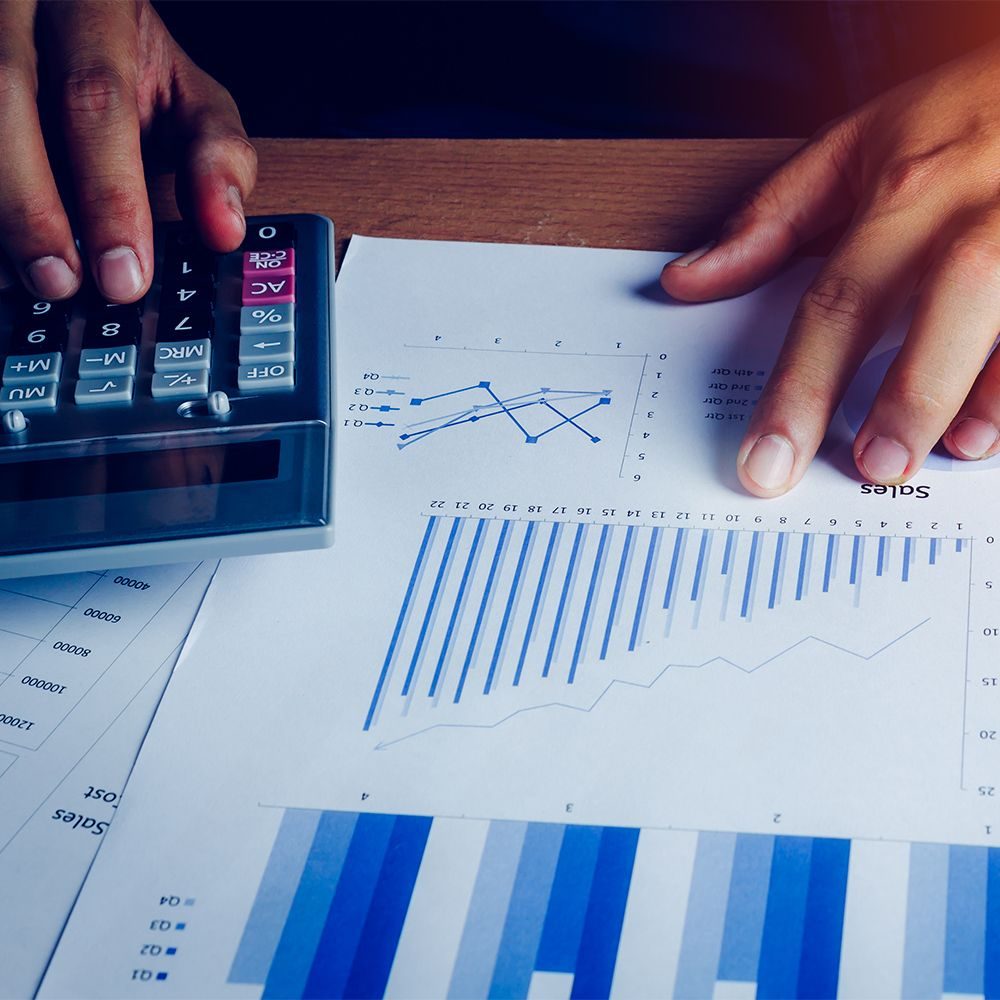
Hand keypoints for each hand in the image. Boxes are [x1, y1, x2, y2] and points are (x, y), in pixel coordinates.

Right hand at [0, 0, 255, 302]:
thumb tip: (226, 229)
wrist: (57, 5)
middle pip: (7, 96)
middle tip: (64, 284)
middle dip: (35, 206)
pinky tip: (2, 256)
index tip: (126, 273)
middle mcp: (19, 3)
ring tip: (30, 276)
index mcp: (93, 3)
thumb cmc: (125, 61)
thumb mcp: (186, 95)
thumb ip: (215, 153)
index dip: (110, 193)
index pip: (97, 95)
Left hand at [660, 39, 999, 496]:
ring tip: (949, 453)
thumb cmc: (955, 116)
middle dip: (909, 392)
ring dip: (990, 388)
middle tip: (870, 469)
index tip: (767, 461)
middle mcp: (979, 207)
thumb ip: (769, 218)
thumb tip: (686, 281)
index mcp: (908, 191)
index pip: (840, 300)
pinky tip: (997, 429)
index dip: (798, 389)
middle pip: (951, 295)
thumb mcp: (852, 146)